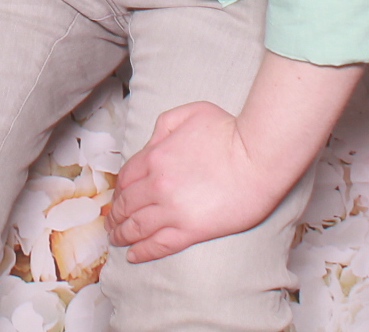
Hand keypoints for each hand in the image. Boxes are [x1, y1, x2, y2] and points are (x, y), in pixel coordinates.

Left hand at [104, 102, 291, 263]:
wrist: (258, 157)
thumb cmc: (229, 131)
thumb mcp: (190, 113)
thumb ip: (163, 127)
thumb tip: (150, 144)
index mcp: (155, 156)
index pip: (126, 177)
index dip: (119, 189)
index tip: (117, 197)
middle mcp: (157, 185)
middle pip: (126, 204)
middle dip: (115, 215)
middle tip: (111, 223)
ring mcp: (172, 210)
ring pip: (137, 227)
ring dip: (122, 235)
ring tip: (116, 240)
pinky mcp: (191, 230)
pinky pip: (159, 244)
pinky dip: (143, 251)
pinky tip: (134, 255)